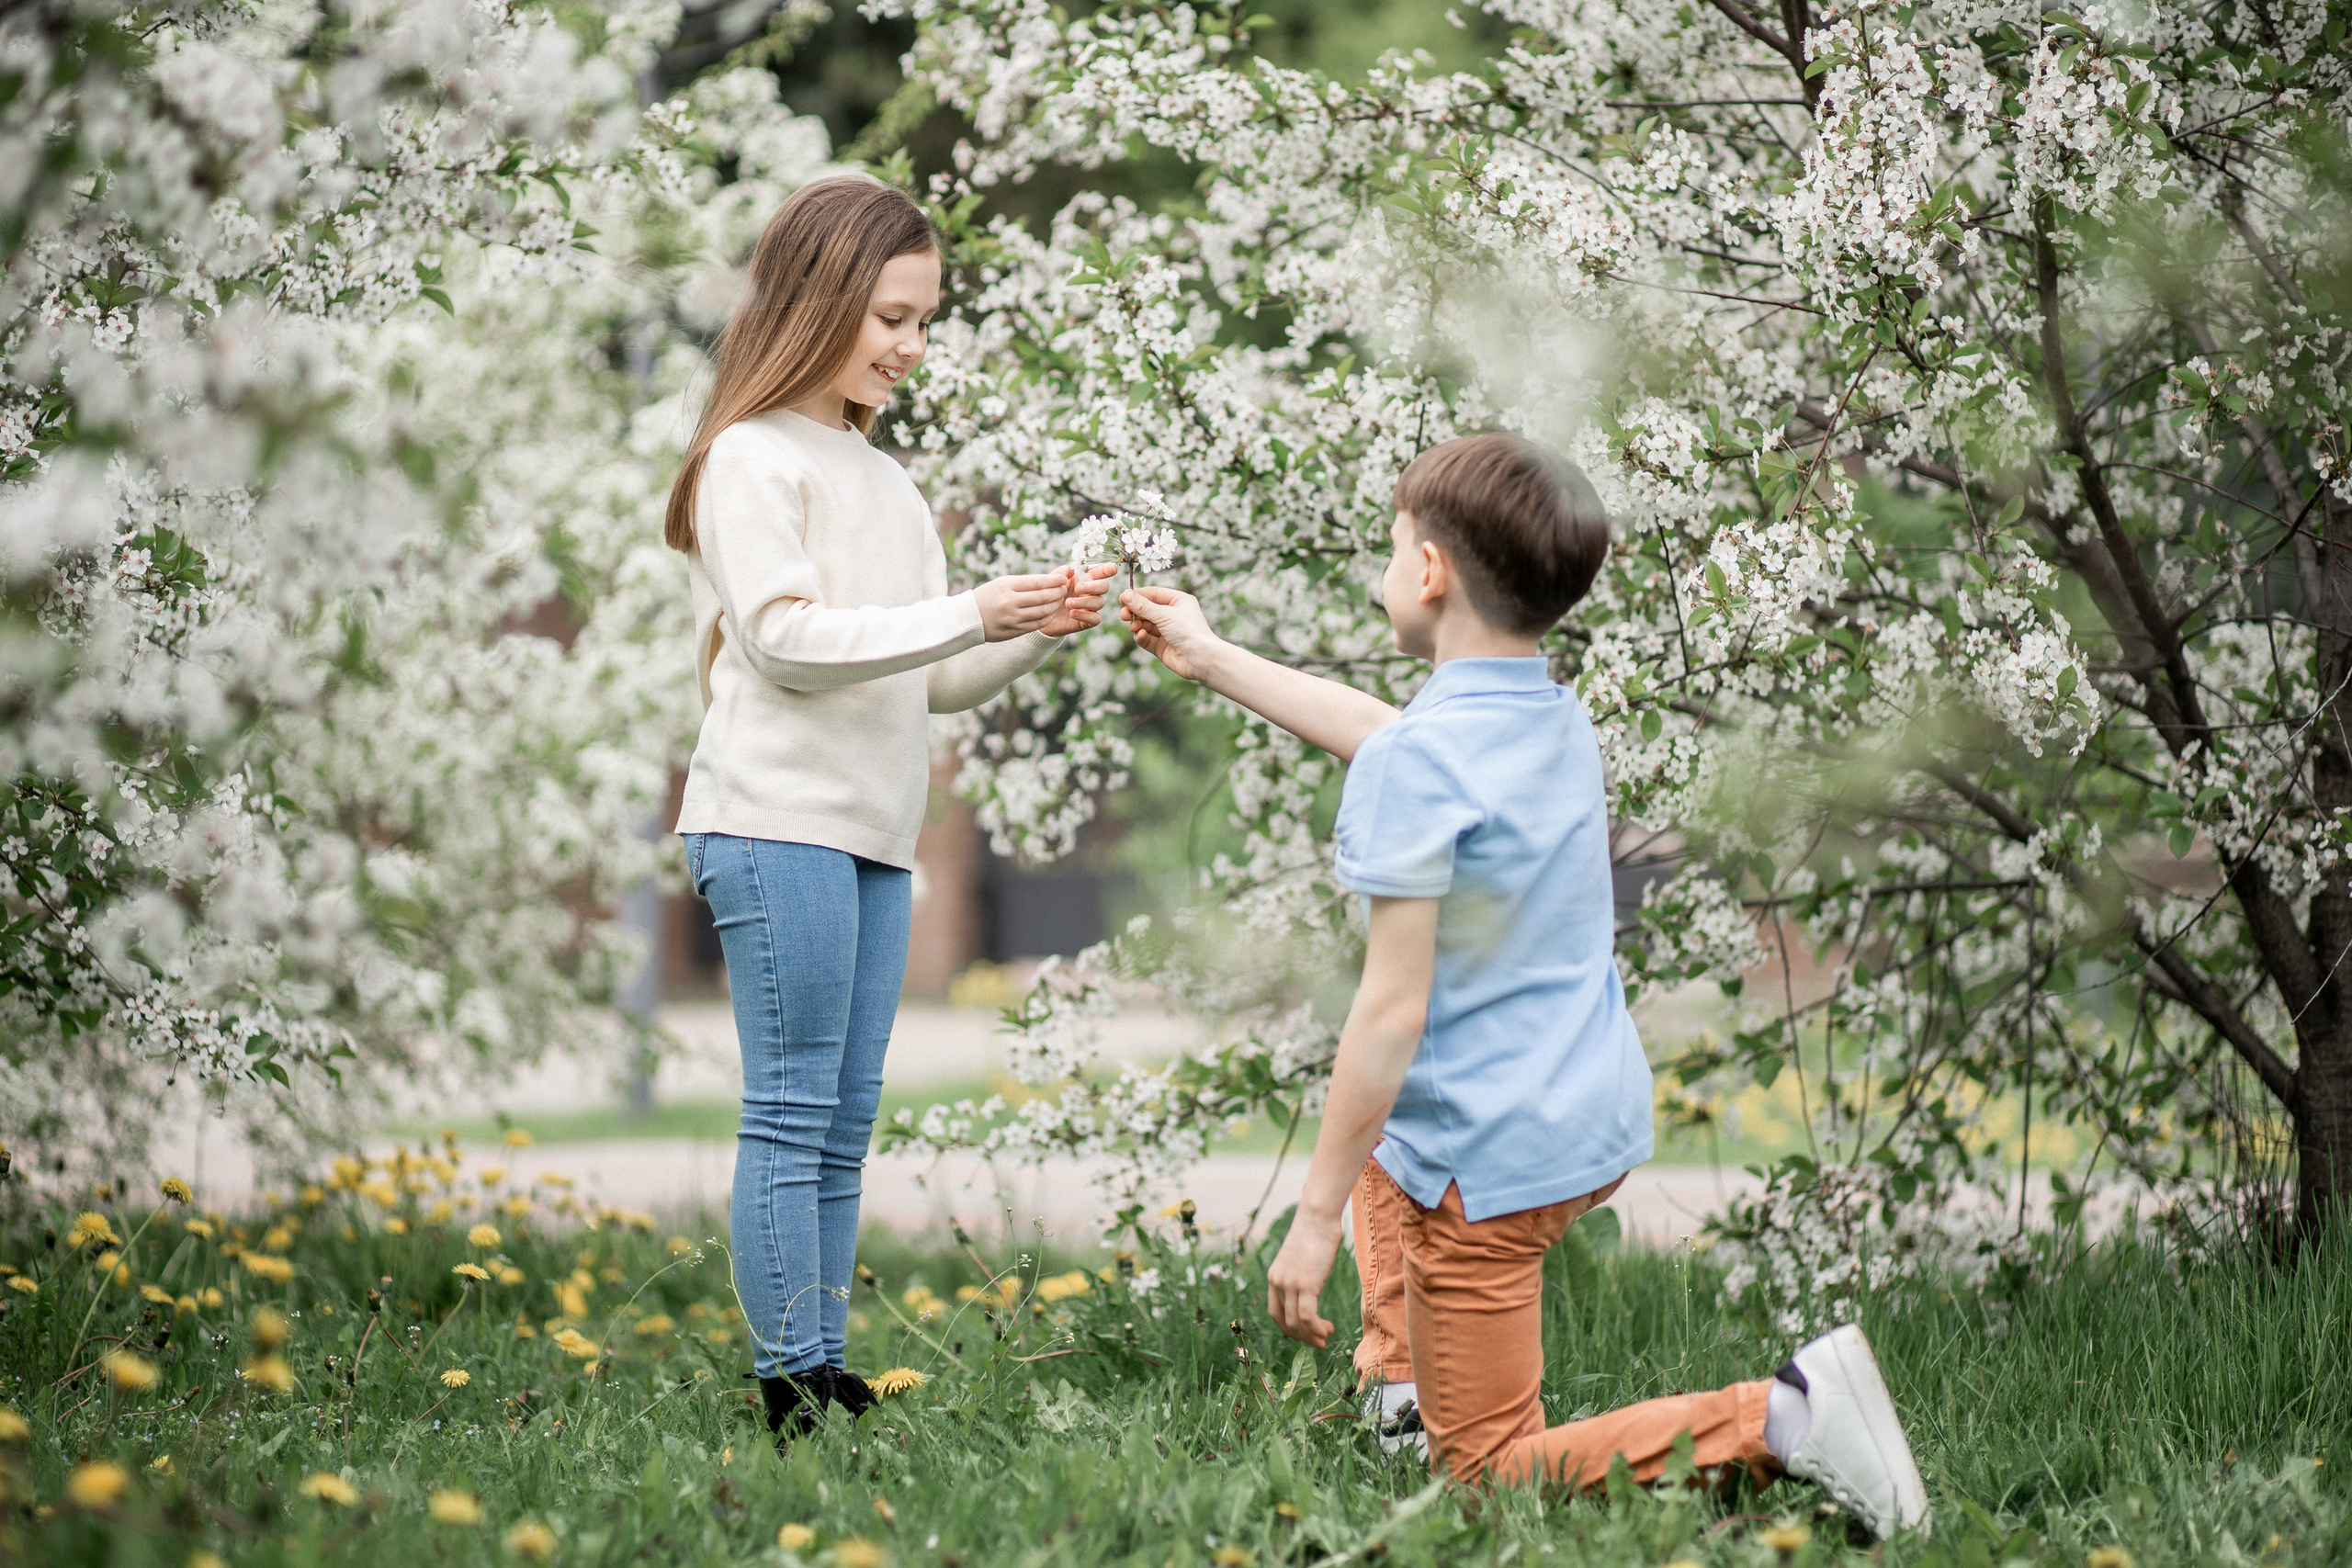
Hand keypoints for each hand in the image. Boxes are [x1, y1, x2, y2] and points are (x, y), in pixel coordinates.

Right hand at [976, 570, 1072, 641]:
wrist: (968, 618)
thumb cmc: (988, 596)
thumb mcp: (1003, 583)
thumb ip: (1027, 582)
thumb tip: (1053, 577)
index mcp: (1006, 586)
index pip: (1037, 582)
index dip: (1054, 580)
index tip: (1064, 578)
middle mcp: (1009, 602)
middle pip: (1043, 597)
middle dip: (1057, 592)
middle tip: (1064, 589)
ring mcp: (1012, 618)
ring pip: (1043, 611)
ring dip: (1055, 605)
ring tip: (1059, 599)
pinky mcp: (1014, 631)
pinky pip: (1037, 624)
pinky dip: (1047, 617)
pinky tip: (1051, 612)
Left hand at [1041, 562, 1117, 637]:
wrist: (1043, 614)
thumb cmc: (1052, 593)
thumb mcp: (1053, 580)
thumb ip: (1062, 572)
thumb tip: (1072, 568)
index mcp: (1085, 578)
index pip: (1100, 571)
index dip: (1107, 569)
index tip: (1112, 568)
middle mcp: (1091, 591)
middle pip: (1104, 586)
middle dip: (1093, 586)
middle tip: (1077, 588)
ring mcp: (1091, 606)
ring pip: (1099, 602)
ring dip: (1084, 602)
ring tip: (1068, 603)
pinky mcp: (1088, 620)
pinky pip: (1095, 618)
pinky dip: (1085, 615)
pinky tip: (1072, 613)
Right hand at [1119, 585, 1224, 680]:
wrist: (1200, 659)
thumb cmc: (1188, 631)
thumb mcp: (1164, 614)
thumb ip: (1143, 606)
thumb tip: (1126, 594)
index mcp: (1178, 601)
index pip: (1153, 594)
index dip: (1137, 595)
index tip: (1122, 598)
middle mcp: (1173, 615)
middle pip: (1146, 609)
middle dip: (1134, 612)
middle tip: (1124, 615)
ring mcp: (1167, 631)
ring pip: (1145, 624)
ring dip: (1137, 625)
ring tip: (1134, 627)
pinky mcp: (1162, 646)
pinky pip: (1146, 638)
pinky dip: (1142, 636)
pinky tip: (1141, 635)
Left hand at [1265, 1207, 1341, 1347]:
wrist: (1317, 1216)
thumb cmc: (1315, 1232)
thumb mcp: (1302, 1257)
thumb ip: (1302, 1274)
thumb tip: (1312, 1285)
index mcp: (1274, 1276)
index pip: (1275, 1312)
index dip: (1289, 1328)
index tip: (1306, 1332)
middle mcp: (1277, 1282)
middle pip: (1284, 1321)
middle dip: (1301, 1336)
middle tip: (1318, 1341)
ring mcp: (1289, 1284)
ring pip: (1296, 1323)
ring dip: (1311, 1335)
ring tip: (1326, 1337)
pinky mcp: (1304, 1284)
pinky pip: (1308, 1316)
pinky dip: (1317, 1328)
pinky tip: (1327, 1330)